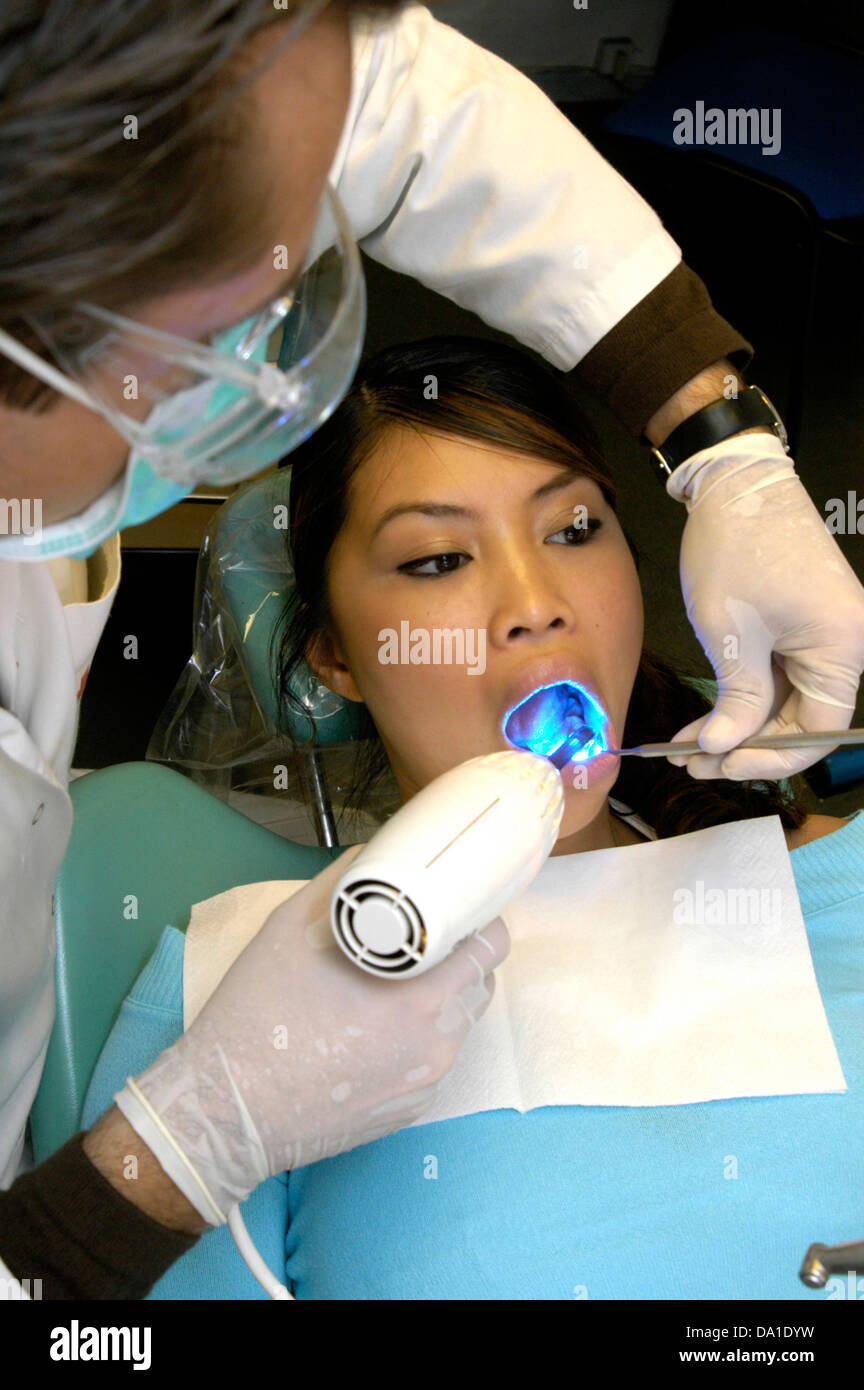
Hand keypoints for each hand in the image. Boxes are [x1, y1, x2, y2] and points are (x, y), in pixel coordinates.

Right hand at [114, 843, 509, 1223]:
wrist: (227, 1111)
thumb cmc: (256, 1015)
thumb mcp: (289, 927)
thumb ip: (341, 885)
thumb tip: (371, 855)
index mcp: (417, 994)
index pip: (488, 947)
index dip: (479, 921)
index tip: (459, 909)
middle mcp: (434, 1042)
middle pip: (479, 984)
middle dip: (461, 957)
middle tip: (423, 942)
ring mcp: (425, 1082)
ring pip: (459, 1023)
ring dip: (442, 997)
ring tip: (393, 985)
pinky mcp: (410, 1109)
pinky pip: (433, 1059)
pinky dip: (419, 1038)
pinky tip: (374, 1030)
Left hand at [666, 433, 863, 779]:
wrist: (736, 484)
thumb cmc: (736, 543)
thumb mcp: (729, 632)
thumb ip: (737, 697)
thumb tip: (724, 747)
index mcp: (843, 648)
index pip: (815, 732)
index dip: (766, 757)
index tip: (720, 765)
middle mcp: (845, 647)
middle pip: (800, 723)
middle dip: (744, 746)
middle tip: (691, 761)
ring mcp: (823, 639)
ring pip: (783, 706)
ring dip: (736, 728)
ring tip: (685, 748)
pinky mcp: (800, 631)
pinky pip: (775, 681)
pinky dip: (740, 702)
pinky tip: (701, 722)